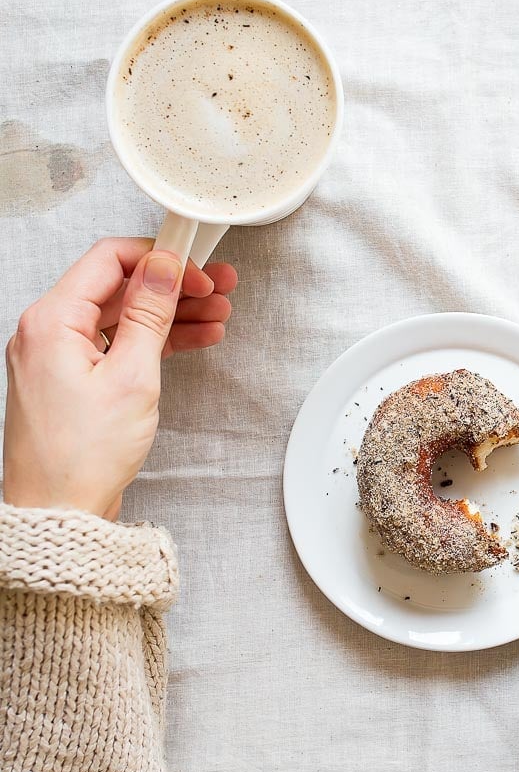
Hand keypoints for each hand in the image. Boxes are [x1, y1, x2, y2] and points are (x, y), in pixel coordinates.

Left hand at [3, 238, 237, 520]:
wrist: (59, 513)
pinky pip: (116, 346)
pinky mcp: (72, 380)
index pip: (109, 260)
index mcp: (51, 320)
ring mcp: (58, 357)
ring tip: (217, 316)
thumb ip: (150, 314)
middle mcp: (47, 331)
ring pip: (122, 317)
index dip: (160, 258)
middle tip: (218, 287)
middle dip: (173, 286)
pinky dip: (153, 342)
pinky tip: (193, 339)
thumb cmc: (81, 457)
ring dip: (170, 315)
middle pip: (118, 287)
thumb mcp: (132, 376)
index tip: (196, 266)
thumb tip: (164, 268)